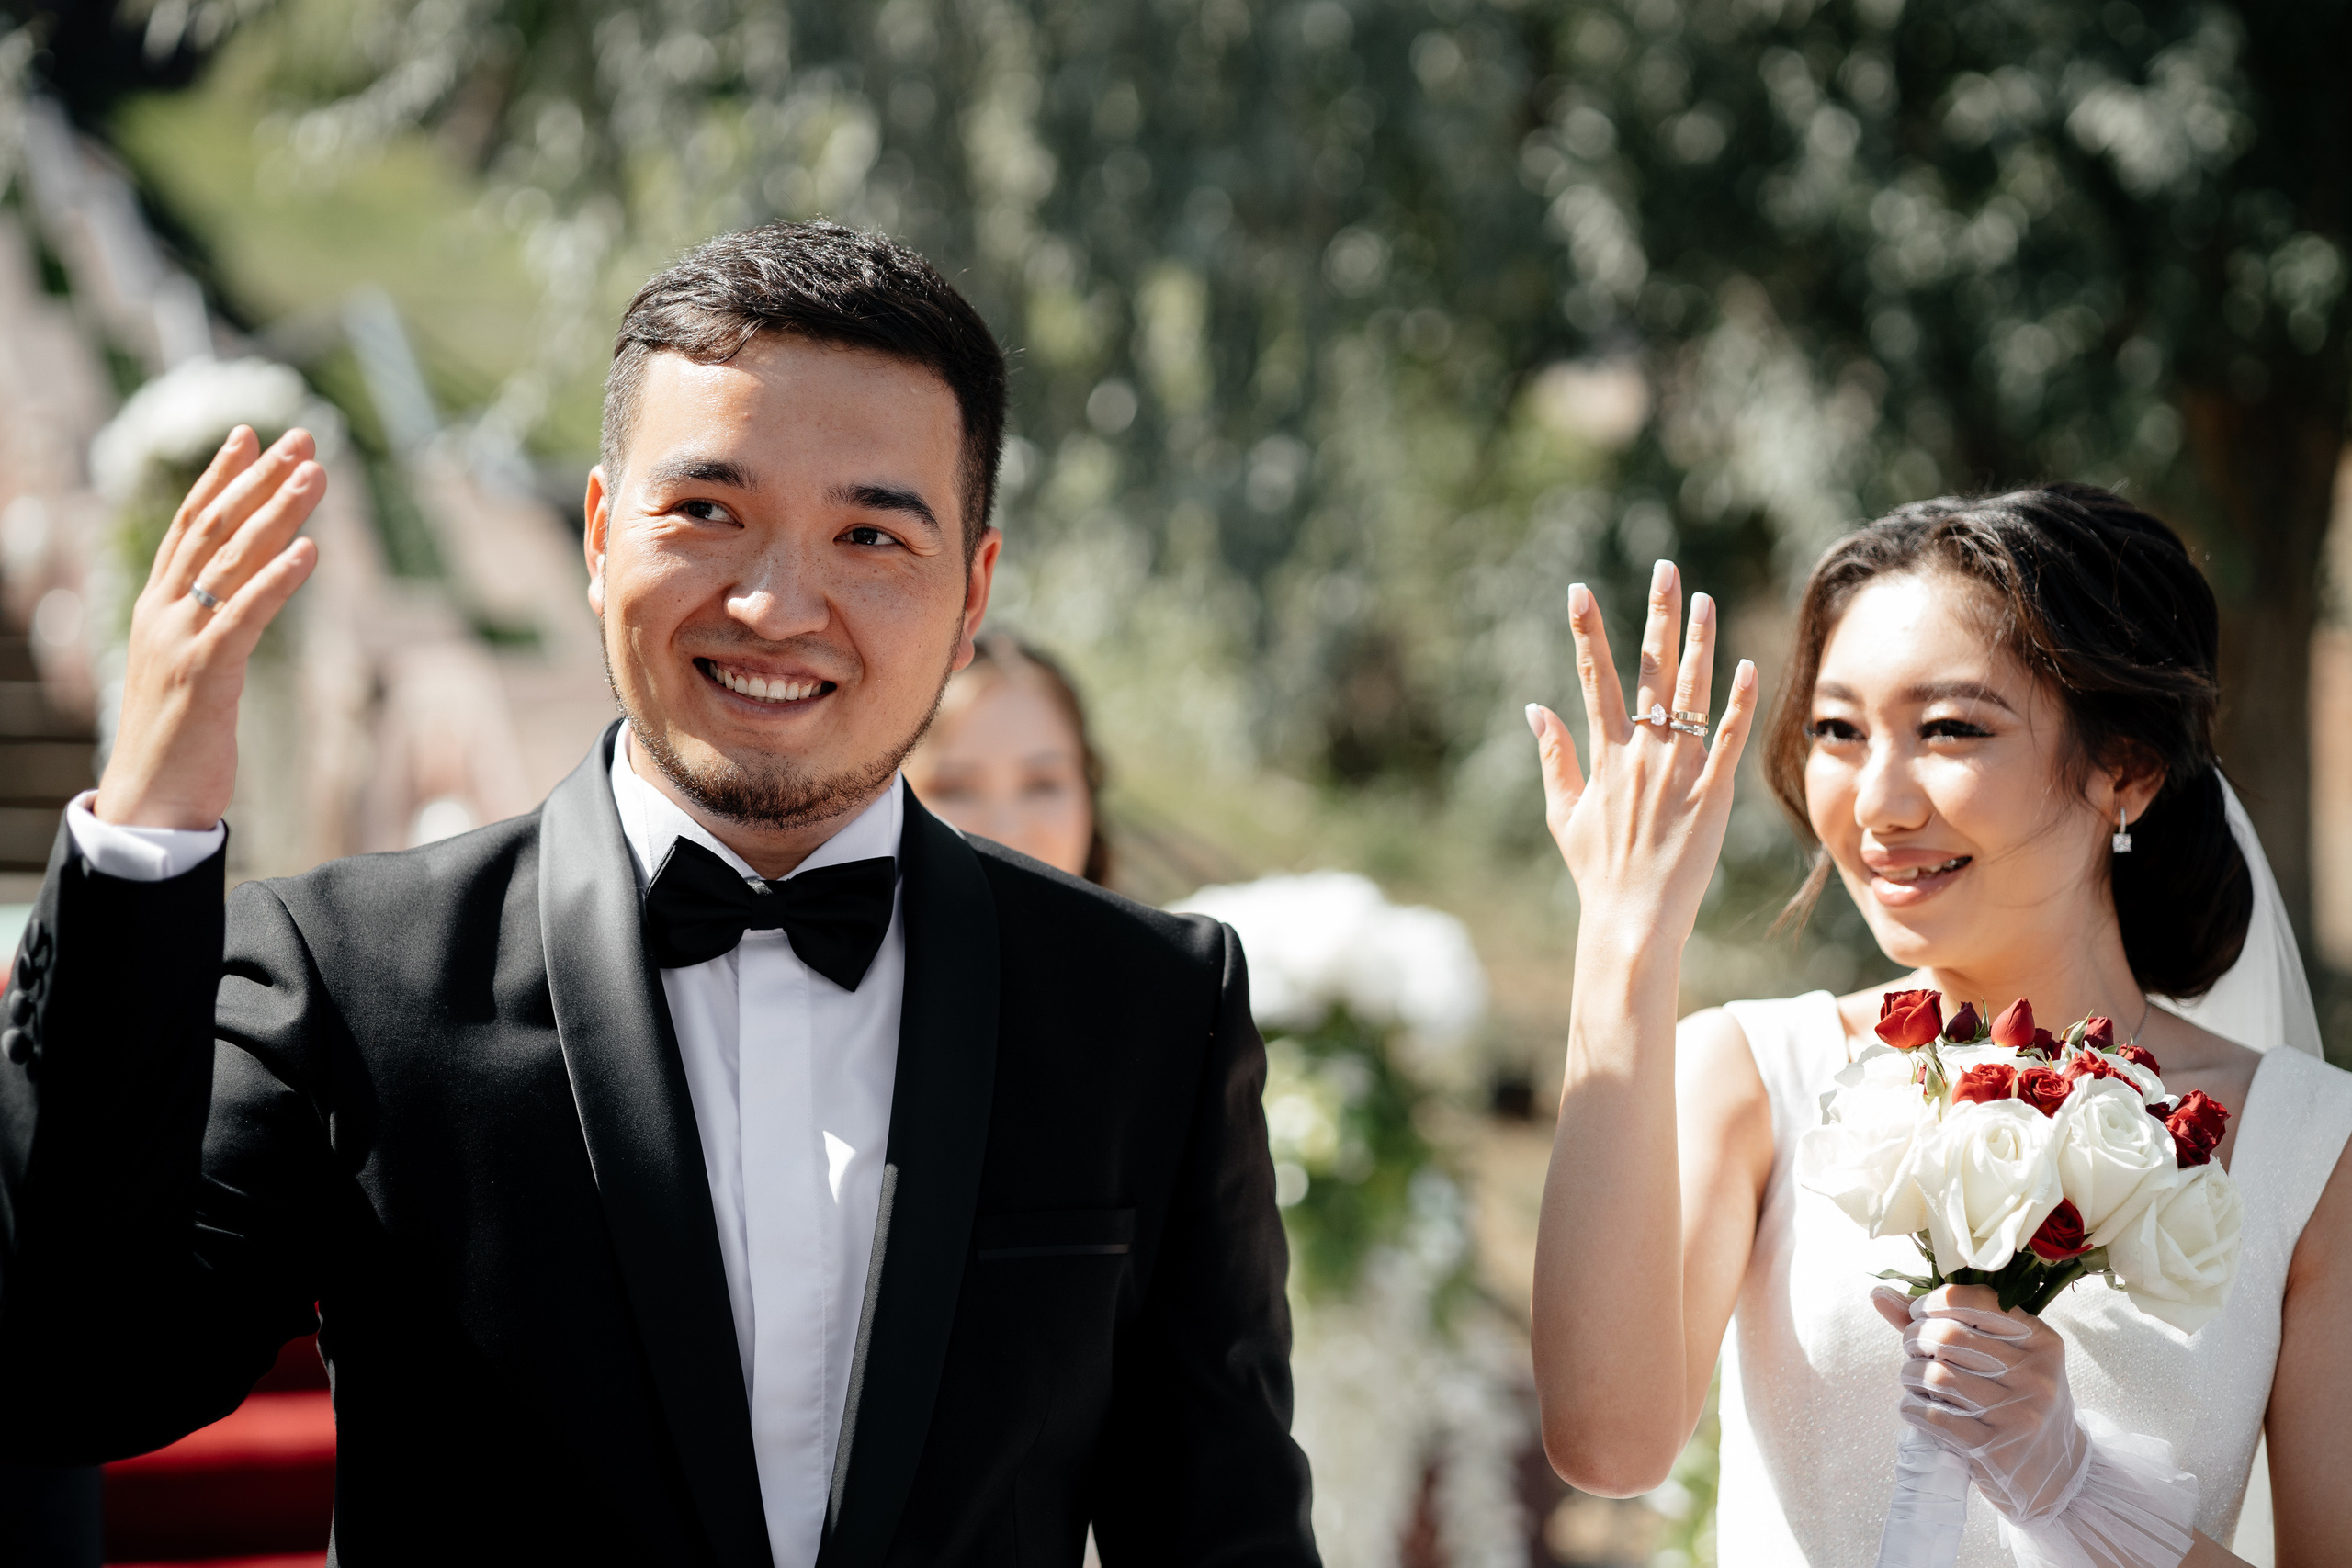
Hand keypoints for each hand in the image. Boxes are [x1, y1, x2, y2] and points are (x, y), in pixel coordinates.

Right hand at [93, 426, 324, 829]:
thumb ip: (212, 626)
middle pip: (212, 529)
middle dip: (258, 480)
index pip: (187, 525)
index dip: (219, 478)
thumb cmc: (178, 737)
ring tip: (314, 475)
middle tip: (302, 439)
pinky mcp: (203, 675)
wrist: (150, 800)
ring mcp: (178, 641)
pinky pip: (244, 617)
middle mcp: (161, 613)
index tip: (250, 435)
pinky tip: (309, 550)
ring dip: (276, 514)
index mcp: (156, 607)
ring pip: (231, 562)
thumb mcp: (192, 667)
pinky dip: (277, 580)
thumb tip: (245, 594)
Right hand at [1528, 561, 1757, 948]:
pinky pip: (1726, 740)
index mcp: (1604, 756)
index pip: (1593, 678)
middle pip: (1649, 671)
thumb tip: (1535, 709)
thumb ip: (1554, 758)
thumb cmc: (1598, 872)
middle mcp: (1640, 754)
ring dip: (1698, 644)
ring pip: (1690, 694)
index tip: (1579, 591)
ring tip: (1706, 600)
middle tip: (1665, 570)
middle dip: (1655, 616)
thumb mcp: (1564, 814)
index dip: (1586, 632)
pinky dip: (1736, 703)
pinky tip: (1746, 667)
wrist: (1632, 919)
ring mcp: (1677, 772)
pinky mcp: (1711, 795)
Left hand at [1872, 1283, 2089, 1525]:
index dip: (1933, 1301)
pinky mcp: (1994, 1449)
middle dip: (1914, 1337)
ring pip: (1935, 1375)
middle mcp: (2035, 1375)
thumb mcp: (2004, 1359)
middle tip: (1913, 1349)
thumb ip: (1943, 1323)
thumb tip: (1879, 1294)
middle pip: (1946, 1336)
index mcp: (2042, 1343)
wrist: (2055, 1476)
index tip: (1918, 1313)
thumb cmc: (2018, 1404)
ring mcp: (2017, 1414)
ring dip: (1910, 1374)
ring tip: (1914, 1379)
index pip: (1977, 1301)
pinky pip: (1931, 1414)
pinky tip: (1916, 1406)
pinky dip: (1911, 1406)